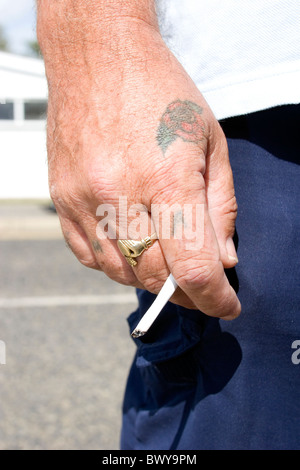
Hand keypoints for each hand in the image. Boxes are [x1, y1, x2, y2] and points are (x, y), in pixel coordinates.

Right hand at [40, 15, 240, 319]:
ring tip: (169, 266)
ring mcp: (83, 199)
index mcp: (166, 178)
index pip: (192, 266)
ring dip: (151, 280)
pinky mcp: (62, 200)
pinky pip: (89, 256)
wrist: (98, 57)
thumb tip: (223, 261)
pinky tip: (133, 250)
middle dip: (186, 294)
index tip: (226, 306)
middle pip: (155, 277)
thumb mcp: (211, 142)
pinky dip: (116, 265)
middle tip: (201, 288)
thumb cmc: (161, 92)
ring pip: (120, 273)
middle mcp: (118, 195)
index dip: (214, 298)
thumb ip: (221, 208)